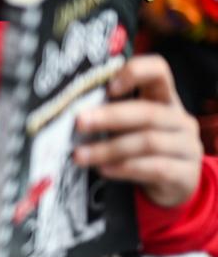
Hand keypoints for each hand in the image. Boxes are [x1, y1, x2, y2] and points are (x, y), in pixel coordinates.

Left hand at [74, 55, 201, 207]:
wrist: (172, 186)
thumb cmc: (140, 148)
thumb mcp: (128, 127)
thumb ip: (110, 114)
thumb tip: (68, 111)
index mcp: (164, 99)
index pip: (158, 71)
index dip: (135, 72)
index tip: (107, 86)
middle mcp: (180, 119)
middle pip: (148, 112)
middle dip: (110, 117)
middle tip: (79, 123)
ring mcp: (187, 147)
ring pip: (148, 142)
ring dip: (108, 149)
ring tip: (80, 155)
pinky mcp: (186, 174)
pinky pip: (155, 168)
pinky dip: (125, 168)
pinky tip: (103, 169)